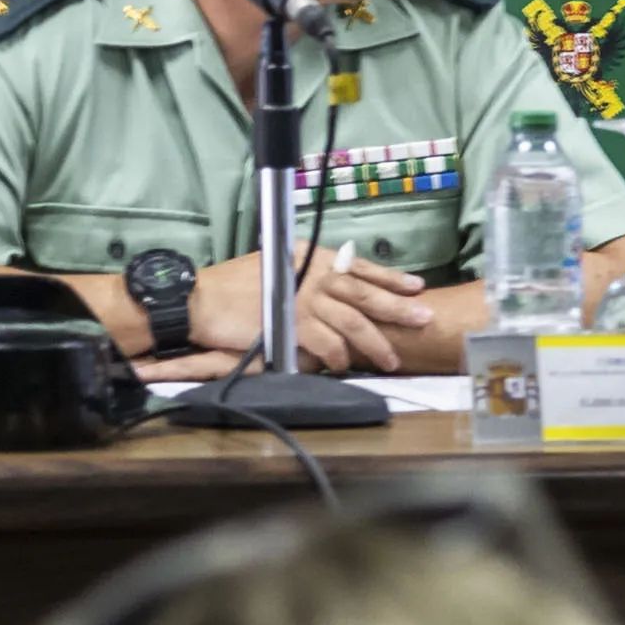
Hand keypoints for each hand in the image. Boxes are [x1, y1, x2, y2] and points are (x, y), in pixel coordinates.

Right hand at [193, 244, 432, 372]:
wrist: (201, 300)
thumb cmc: (232, 287)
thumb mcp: (273, 266)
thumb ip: (303, 274)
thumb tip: (327, 285)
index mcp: (310, 258)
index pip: (358, 267)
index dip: (389, 278)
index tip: (415, 286)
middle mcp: (311, 275)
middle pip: (364, 293)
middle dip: (397, 307)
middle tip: (423, 318)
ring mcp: (303, 300)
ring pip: (352, 322)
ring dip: (374, 342)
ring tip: (392, 359)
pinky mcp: (292, 324)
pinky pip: (327, 343)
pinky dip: (340, 356)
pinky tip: (346, 366)